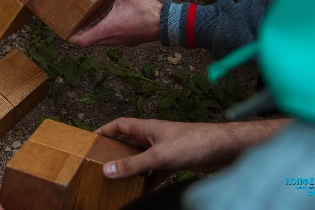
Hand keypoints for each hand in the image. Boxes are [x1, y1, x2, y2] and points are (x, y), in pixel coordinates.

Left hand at [67, 0, 161, 46]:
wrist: (167, 24)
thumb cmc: (147, 11)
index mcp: (107, 30)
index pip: (81, 41)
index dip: (70, 36)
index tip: (63, 29)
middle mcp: (111, 39)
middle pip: (88, 41)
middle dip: (79, 32)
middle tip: (72, 20)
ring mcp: (120, 41)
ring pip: (99, 39)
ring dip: (91, 30)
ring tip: (86, 17)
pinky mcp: (127, 40)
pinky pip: (109, 37)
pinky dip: (103, 29)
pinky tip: (105, 16)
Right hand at [96, 117, 287, 178]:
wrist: (223, 149)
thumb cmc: (194, 142)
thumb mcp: (158, 155)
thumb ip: (133, 164)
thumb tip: (108, 170)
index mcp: (146, 128)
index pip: (119, 125)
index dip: (104, 131)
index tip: (90, 140)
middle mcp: (153, 137)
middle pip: (128, 143)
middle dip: (115, 153)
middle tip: (101, 164)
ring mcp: (164, 149)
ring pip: (142, 159)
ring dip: (132, 168)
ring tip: (119, 179)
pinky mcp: (175, 161)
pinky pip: (156, 171)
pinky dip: (149, 179)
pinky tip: (144, 189)